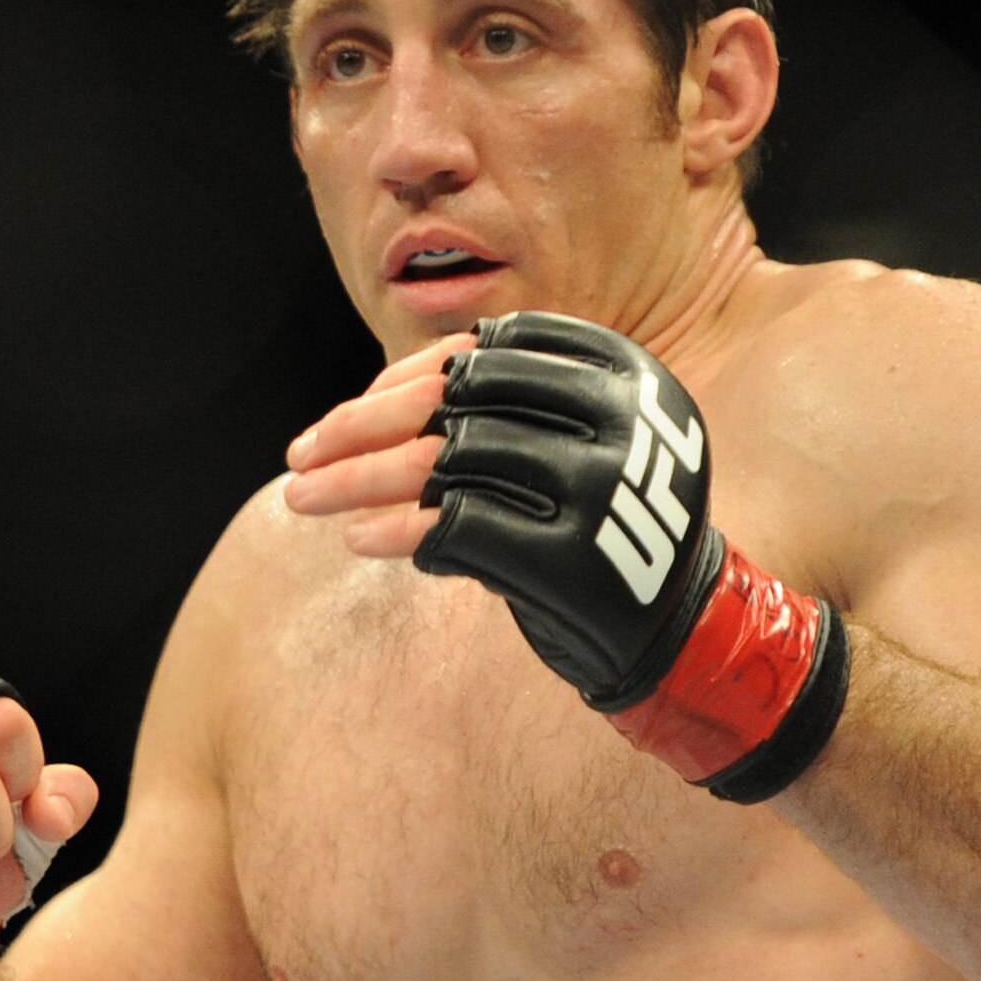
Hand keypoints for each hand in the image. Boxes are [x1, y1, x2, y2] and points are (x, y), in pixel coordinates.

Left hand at [286, 312, 848, 801]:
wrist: (678, 633)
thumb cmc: (603, 532)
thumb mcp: (575, 449)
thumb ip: (501, 413)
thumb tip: (367, 405)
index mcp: (626, 373)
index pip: (491, 348)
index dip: (409, 373)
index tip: (354, 408)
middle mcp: (621, 419)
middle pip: (459, 401)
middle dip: (363, 425)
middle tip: (301, 454)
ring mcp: (602, 486)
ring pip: (448, 460)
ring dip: (359, 479)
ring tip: (304, 497)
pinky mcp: (576, 556)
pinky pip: (460, 528)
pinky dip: (398, 531)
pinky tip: (358, 539)